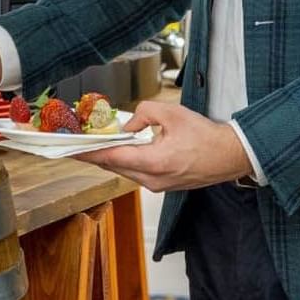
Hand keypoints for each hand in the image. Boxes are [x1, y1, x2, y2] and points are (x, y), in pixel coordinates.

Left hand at [78, 101, 253, 191]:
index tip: (70, 148)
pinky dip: (126, 162)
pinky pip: (136, 174)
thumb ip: (144, 113)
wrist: (229, 157)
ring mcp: (156, 186)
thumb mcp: (173, 114)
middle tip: (80, 141)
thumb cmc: (206, 137)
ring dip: (112, 157)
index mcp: (153, 162)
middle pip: (113, 166)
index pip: (111, 158)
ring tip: (100, 142)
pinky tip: (123, 150)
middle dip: (96, 153)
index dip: (88, 152)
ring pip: (124, 171)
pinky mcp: (161, 186)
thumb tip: (128, 126)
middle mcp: (152, 180)